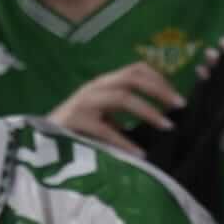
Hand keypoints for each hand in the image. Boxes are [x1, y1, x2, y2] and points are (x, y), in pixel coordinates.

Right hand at [47, 63, 184, 155]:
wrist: (43, 144)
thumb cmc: (81, 132)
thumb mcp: (107, 116)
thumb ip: (128, 113)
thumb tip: (165, 120)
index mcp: (105, 84)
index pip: (136, 69)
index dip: (160, 80)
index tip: (178, 98)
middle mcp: (95, 87)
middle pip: (132, 77)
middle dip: (160, 90)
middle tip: (180, 106)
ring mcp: (84, 103)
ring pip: (122, 97)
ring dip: (148, 111)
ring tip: (167, 126)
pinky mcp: (75, 122)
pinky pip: (105, 129)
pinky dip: (125, 141)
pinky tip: (140, 154)